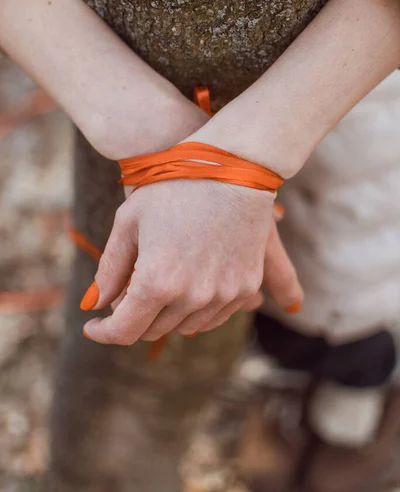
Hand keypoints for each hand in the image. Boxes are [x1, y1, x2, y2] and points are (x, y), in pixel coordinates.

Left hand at [82, 179, 302, 344]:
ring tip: (158, 282)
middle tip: (126, 293)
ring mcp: (223, 295)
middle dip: (133, 317)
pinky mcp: (245, 288)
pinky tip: (186, 284)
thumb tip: (92, 306)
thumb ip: (109, 270)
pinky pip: (213, 316)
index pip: (124, 331)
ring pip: (183, 327)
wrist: (233, 167)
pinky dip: (194, 309)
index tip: (94, 325)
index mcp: (158, 280)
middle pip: (153, 330)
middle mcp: (192, 296)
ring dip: (164, 314)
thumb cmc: (173, 187)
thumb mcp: (129, 221)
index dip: (103, 332)